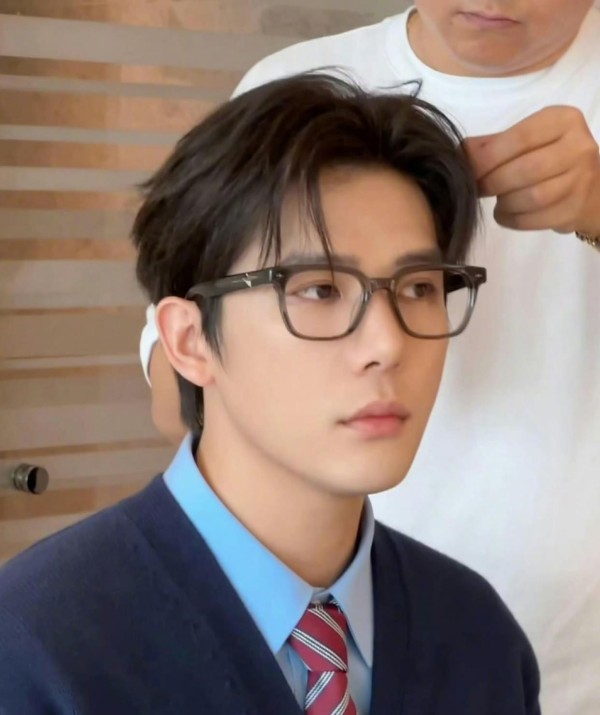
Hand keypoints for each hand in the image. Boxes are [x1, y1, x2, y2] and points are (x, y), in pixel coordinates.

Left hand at [465, 106, 599, 234]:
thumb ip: (493, 143)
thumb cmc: (546, 157)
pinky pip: (535, 219)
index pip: (521, 137)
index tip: (469, 169)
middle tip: (477, 188)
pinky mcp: (575, 209)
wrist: (587, 187)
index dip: (489, 156)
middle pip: (526, 170)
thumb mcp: (526, 140)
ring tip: (496, 200)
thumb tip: (461, 152)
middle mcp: (579, 147)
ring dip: (504, 203)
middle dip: (493, 182)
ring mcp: (581, 181)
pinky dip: (512, 219)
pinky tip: (505, 213)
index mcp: (563, 121)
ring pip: (532, 197)